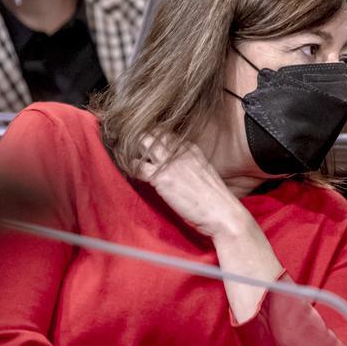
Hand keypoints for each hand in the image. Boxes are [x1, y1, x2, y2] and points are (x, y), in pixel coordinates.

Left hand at [135, 133, 254, 238]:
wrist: (223, 214)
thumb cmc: (214, 200)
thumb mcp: (202, 173)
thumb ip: (187, 165)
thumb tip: (171, 170)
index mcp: (190, 148)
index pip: (164, 131)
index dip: (150, 135)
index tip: (140, 141)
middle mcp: (180, 150)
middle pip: (150, 131)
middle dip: (136, 137)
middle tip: (125, 146)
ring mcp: (170, 162)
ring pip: (141, 141)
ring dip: (129, 148)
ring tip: (123, 156)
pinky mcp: (161, 178)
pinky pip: (136, 165)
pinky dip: (129, 167)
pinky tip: (128, 173)